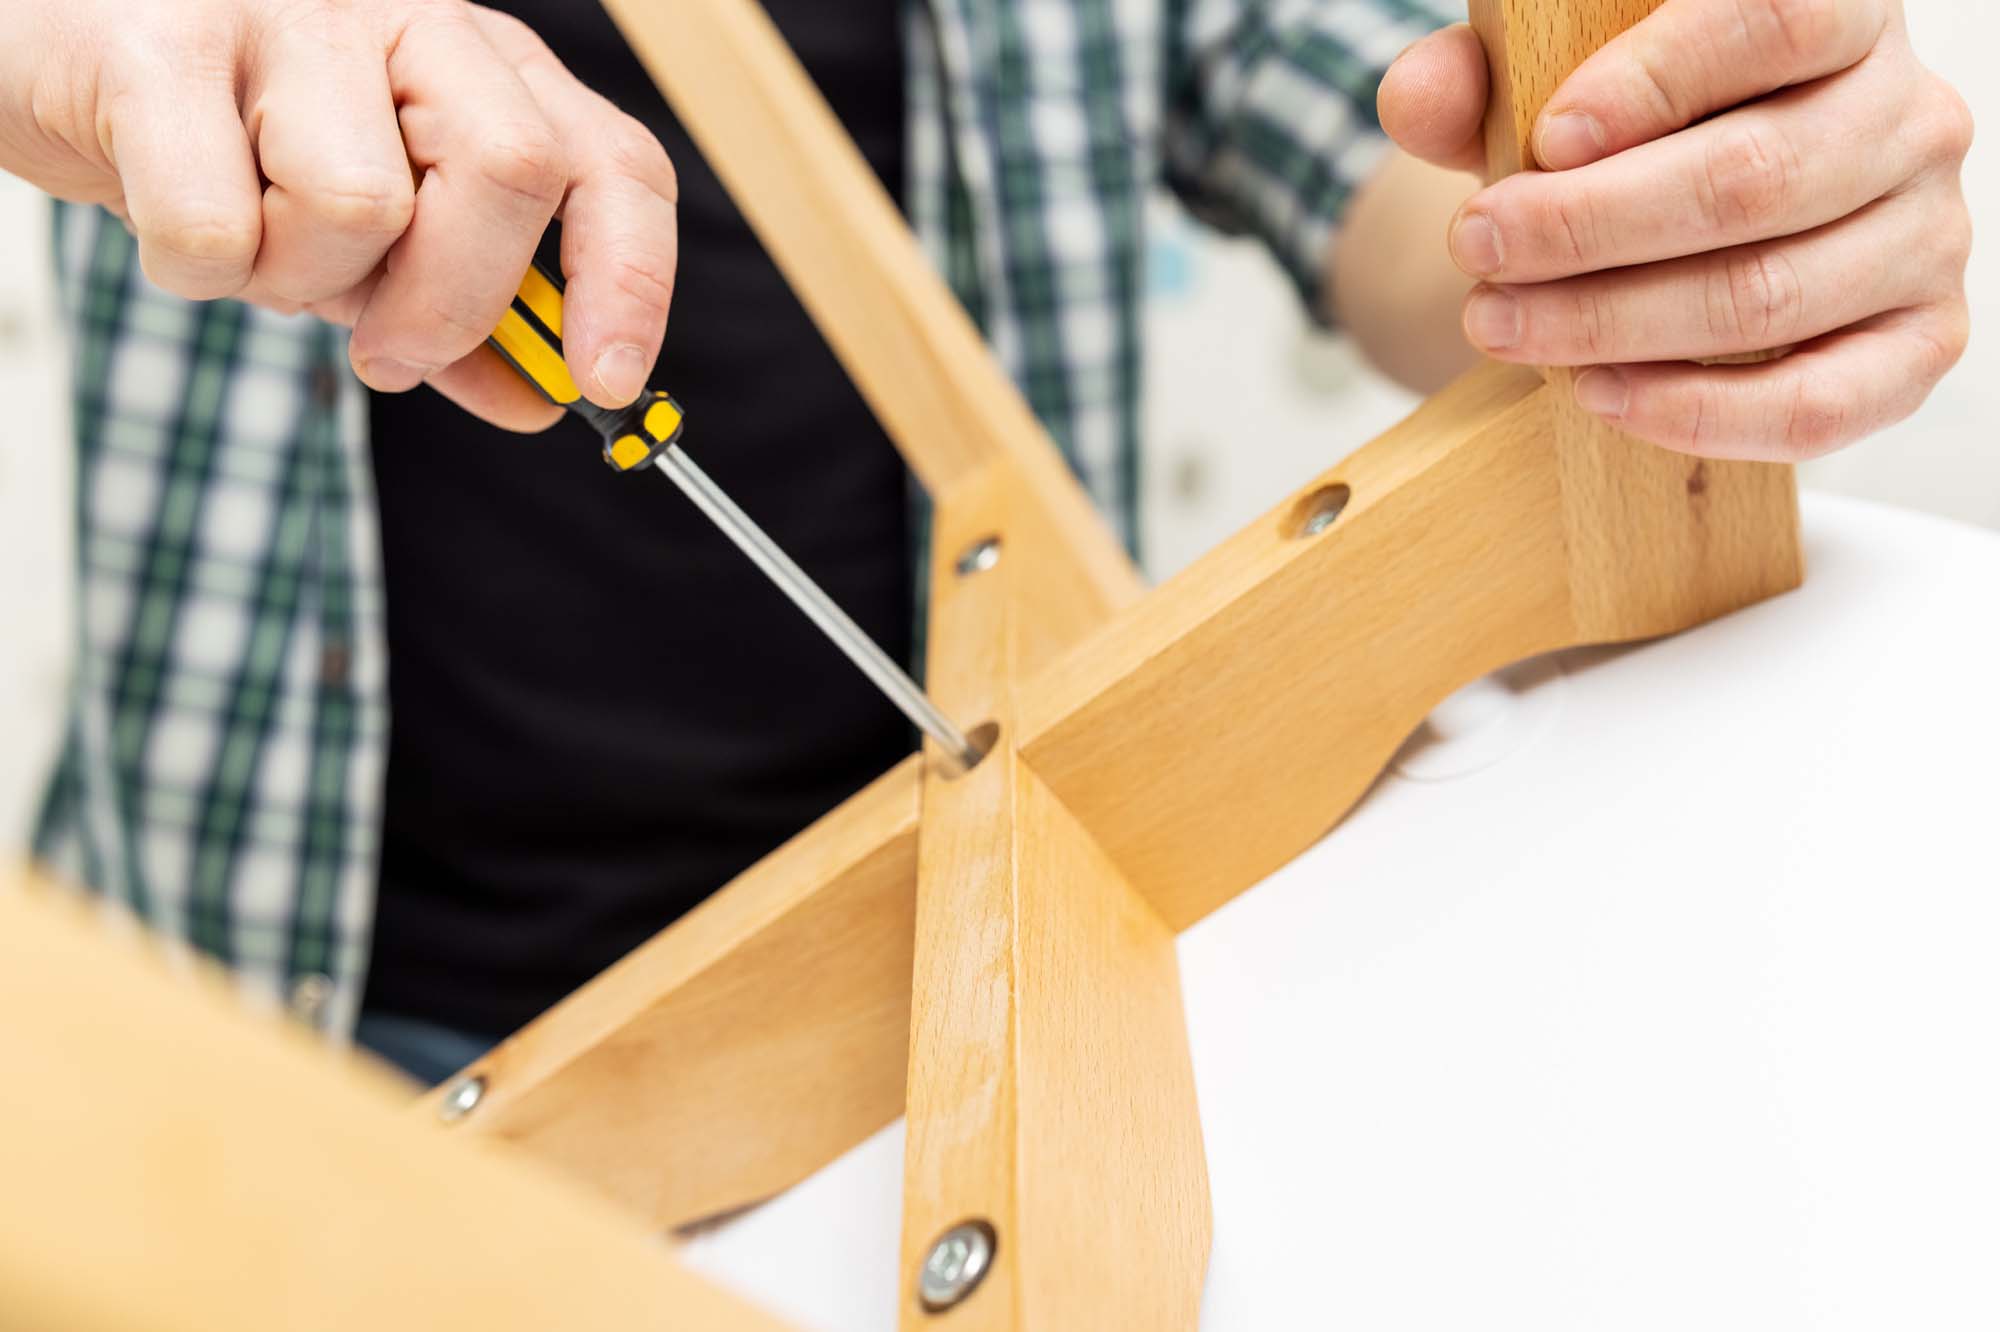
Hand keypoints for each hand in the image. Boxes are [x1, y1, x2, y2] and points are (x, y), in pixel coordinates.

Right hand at [0, 0, 677, 429]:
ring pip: (363, 205)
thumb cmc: (225, 141)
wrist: (47, 55)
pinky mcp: (155, 45)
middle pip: (511, 169)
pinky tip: (171, 224)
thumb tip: (540, 401)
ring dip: (301, 282)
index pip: (610, 161)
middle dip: (457, 302)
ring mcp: (281, 14)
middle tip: (388, 352)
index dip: (629, 278)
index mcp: (474, 58)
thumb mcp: (368, 239)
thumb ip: (459, 318)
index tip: (610, 383)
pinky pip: (221, 226)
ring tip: (251, 245)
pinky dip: (199, 272)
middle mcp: (399, 11)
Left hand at [1378, 0, 1972, 461]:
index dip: (1658, 80)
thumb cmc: (1632, 141)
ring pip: (1767, 296)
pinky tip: (1602, 397)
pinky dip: (1698, 413)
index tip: (1548, 140)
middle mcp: (1908, 118)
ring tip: (1505, 327)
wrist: (1686, 230)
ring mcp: (1925, 236)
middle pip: (1752, 178)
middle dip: (1590, 229)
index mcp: (1842, 14)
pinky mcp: (1917, 345)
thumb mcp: (1548, 90)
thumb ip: (1480, 81)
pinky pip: (1818, 403)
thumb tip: (1415, 97)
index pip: (1776, 19)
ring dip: (1613, 325)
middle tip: (1482, 254)